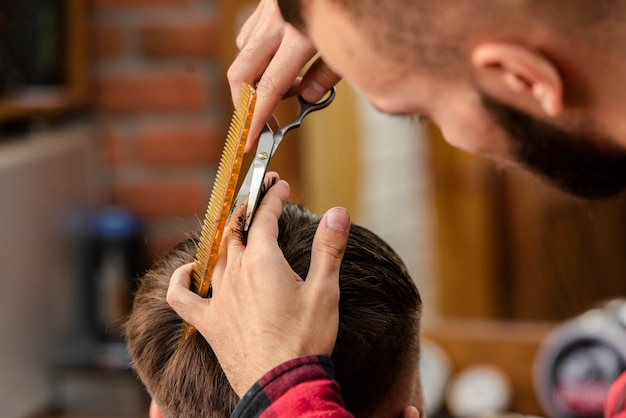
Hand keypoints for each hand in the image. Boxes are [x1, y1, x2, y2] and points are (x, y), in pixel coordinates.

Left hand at [166, 178, 350, 396]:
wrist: (284, 384)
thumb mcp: (325, 291)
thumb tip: (338, 212)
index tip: (279, 185)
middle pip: (236, 230)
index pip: (264, 217)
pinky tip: (188, 271)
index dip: (272, 197)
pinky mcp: (208, 322)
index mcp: (263, 262)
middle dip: (248, 211)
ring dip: (227, 239)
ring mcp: (218, 298)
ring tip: (239, 231)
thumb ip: (329, 248)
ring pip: (216, 256)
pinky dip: (182, 279)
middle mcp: (235, 274)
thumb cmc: (306, 339)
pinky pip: (182, 296)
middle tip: (261, 201)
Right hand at [228, 0, 340, 150]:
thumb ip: (328, 71)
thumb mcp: (350, 40)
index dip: (257, 118)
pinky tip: (277, 59)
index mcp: (301, 33)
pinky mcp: (264, 3)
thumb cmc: (353, 7)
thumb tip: (305, 96)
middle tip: (259, 124)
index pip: (271, 87)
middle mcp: (278, 22)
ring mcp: (267, 11)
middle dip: (244, 106)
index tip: (248, 141)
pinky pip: (248, 36)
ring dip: (254, 81)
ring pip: (243, 56)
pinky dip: (256, 56)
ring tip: (285, 87)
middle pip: (242, 74)